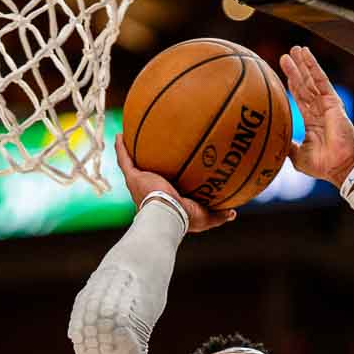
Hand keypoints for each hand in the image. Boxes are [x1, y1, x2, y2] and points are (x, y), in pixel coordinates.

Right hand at [115, 135, 235, 233]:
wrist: (167, 215)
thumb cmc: (185, 218)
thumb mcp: (206, 217)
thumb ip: (219, 214)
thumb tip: (233, 212)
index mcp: (167, 200)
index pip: (167, 188)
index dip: (169, 179)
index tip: (174, 170)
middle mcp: (151, 191)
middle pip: (149, 174)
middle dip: (149, 165)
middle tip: (153, 150)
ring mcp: (139, 184)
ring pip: (133, 165)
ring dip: (131, 153)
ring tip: (131, 138)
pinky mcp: (133, 178)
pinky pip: (124, 160)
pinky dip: (121, 148)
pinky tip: (120, 135)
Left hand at [280, 46, 353, 186]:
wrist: (339, 167)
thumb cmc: (322, 165)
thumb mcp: (297, 156)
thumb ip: (288, 146)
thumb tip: (275, 141)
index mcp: (311, 122)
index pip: (299, 99)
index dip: (291, 85)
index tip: (283, 74)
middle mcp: (318, 111)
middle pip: (304, 86)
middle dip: (295, 70)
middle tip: (286, 56)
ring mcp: (326, 105)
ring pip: (311, 80)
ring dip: (303, 64)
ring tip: (295, 49)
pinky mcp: (332, 102)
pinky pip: (321, 80)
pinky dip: (313, 66)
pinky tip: (306, 54)